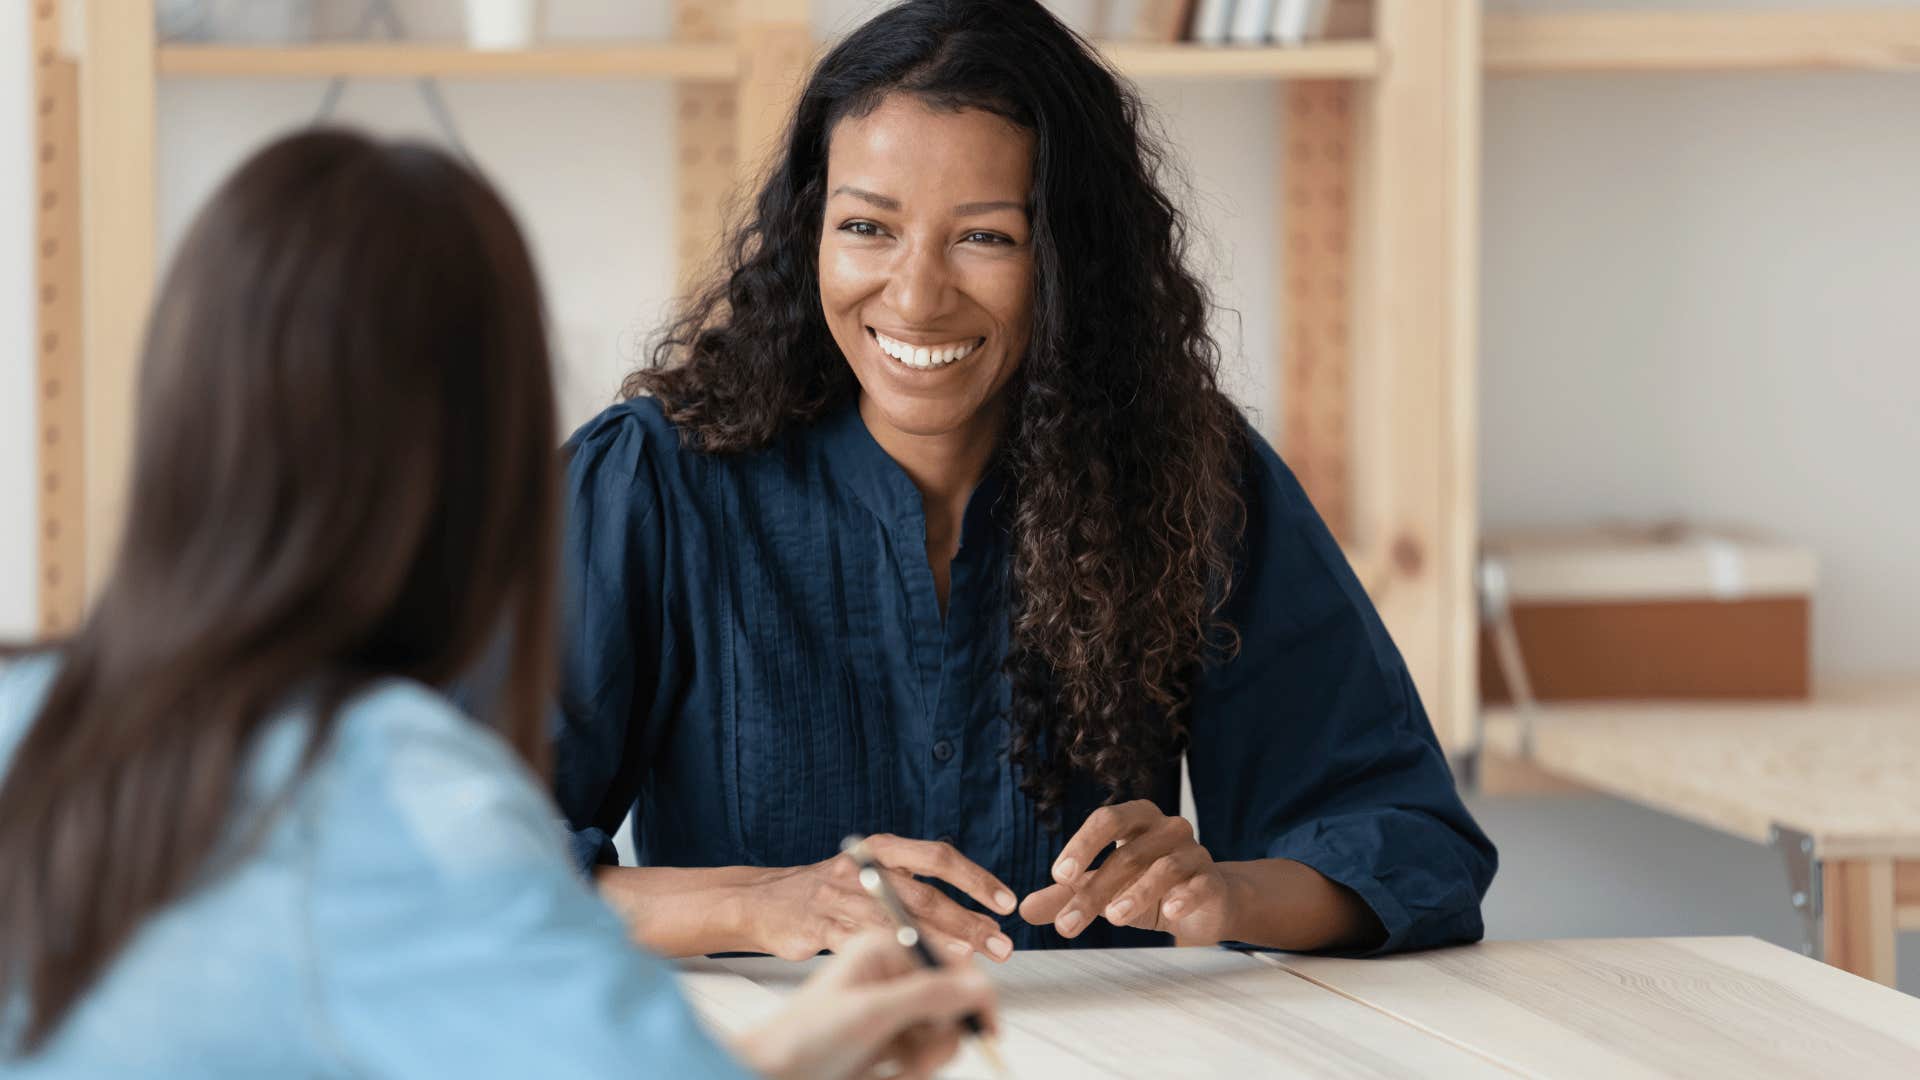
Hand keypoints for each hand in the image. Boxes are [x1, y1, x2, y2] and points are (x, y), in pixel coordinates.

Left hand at [734, 930, 998, 1079]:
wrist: (770, 1076)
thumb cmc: (802, 1039)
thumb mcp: (871, 1013)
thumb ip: (930, 996)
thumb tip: (981, 986)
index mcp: (886, 950)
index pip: (952, 963)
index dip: (973, 995)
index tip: (984, 1027)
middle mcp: (892, 977)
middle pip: (952, 1005)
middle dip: (938, 1039)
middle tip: (913, 1058)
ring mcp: (891, 1012)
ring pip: (941, 1037)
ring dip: (923, 1061)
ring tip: (890, 1069)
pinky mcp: (889, 1044)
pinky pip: (924, 1058)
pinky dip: (911, 1071)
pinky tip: (883, 1075)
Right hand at [742, 835, 1017, 961]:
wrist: (767, 902)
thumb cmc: (833, 890)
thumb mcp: (872, 871)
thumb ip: (916, 885)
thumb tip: (977, 916)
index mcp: (882, 848)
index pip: (938, 856)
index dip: (974, 879)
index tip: (1004, 902)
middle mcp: (864, 868)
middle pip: (925, 894)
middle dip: (967, 920)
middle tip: (1001, 942)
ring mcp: (842, 899)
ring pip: (899, 923)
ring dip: (941, 943)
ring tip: (973, 960)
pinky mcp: (823, 929)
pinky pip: (866, 946)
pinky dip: (896, 959)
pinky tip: (919, 971)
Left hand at [1019, 800, 1235, 943]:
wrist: (1206, 905)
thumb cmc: (1149, 888)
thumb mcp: (1106, 891)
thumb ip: (1068, 895)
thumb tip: (1023, 909)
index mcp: (1137, 820)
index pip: (1105, 819)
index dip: (1082, 845)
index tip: (1059, 876)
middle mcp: (1166, 828)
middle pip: (1129, 850)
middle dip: (1096, 887)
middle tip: (1068, 922)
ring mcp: (1194, 852)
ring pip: (1164, 866)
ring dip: (1136, 893)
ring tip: (1113, 918)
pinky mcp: (1213, 880)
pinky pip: (1199, 883)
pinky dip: (1184, 895)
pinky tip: (1169, 911)